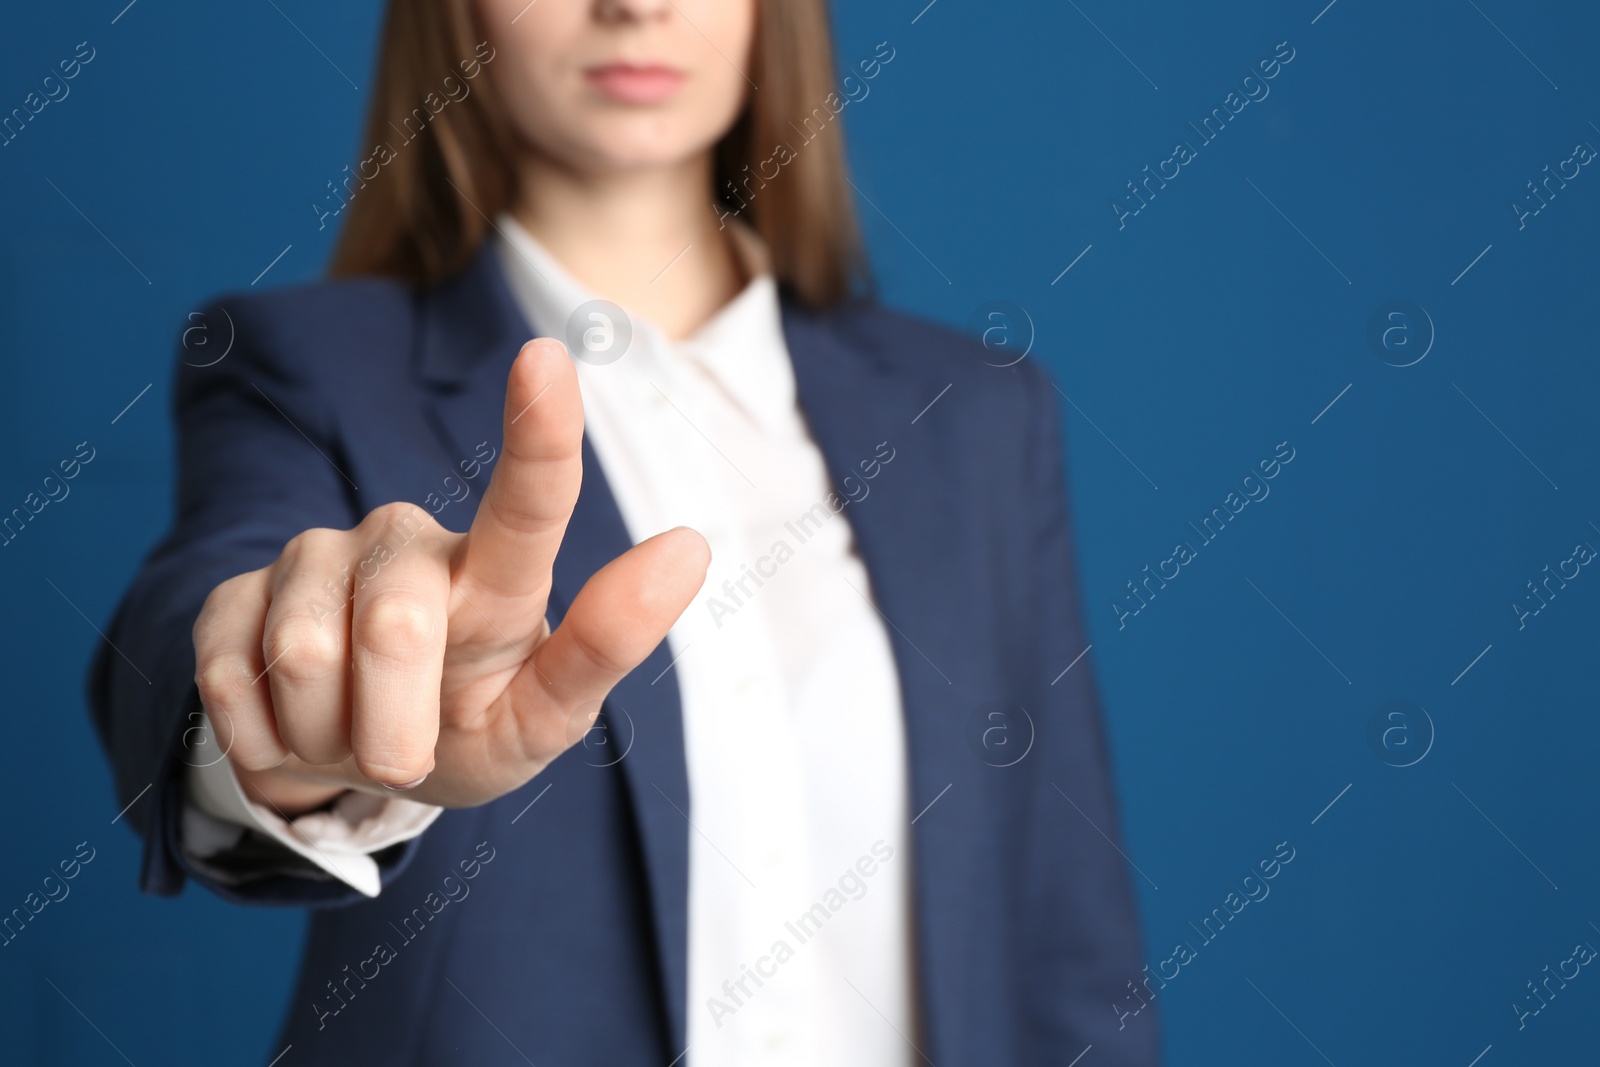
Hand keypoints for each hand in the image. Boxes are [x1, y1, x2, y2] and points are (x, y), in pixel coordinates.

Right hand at [191, 338, 708, 814]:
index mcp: (496, 572)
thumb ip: (607, 644)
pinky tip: (291, 725)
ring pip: (304, 657)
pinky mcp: (230, 595)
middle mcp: (407, 542)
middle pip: (397, 628)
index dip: (538, 433)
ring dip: (329, 736)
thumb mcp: (544, 719)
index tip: (547, 358)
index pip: (528, 501)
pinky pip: (231, 680)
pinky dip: (268, 741)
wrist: (360, 766)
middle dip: (396, 730)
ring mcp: (312, 558)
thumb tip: (691, 547)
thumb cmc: (473, 725)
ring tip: (352, 729)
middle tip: (405, 758)